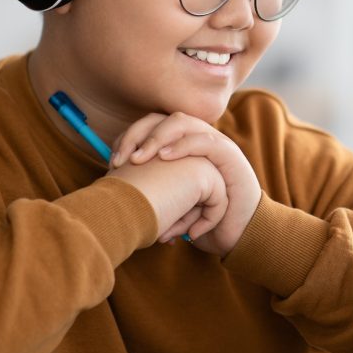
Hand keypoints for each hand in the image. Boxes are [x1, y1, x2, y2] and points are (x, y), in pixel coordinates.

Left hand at [110, 112, 260, 256]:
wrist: (239, 234)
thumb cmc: (202, 219)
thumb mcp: (171, 202)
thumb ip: (151, 189)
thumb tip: (115, 187)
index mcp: (182, 145)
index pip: (151, 125)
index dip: (130, 137)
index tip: (113, 161)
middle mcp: (198, 138)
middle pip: (163, 118)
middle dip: (137, 134)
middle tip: (121, 160)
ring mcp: (216, 143)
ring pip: (182, 123)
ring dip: (156, 138)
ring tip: (139, 158)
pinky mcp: (230, 156)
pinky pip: (205, 141)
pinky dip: (182, 146)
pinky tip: (164, 158)